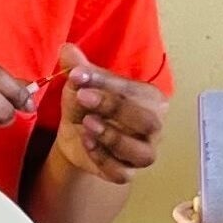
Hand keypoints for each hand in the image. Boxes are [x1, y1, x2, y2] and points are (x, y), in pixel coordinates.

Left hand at [49, 42, 163, 185]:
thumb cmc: (87, 104)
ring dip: (113, 138)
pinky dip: (104, 159)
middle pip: (148, 122)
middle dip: (115, 108)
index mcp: (150, 99)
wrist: (75, 134)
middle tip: (83, 97)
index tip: (78, 75)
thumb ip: (78, 69)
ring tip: (87, 124)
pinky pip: (123, 173)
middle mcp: (154, 127)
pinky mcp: (127, 172)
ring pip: (142, 153)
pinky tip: (87, 143)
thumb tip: (67, 50)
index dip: (107, 83)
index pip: (136, 91)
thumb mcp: (80, 84)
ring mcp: (143, 153)